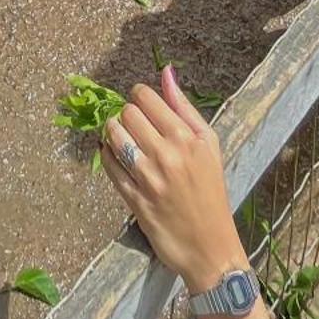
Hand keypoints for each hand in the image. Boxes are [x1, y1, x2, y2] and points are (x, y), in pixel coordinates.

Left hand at [100, 66, 244, 291]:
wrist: (210, 247)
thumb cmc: (211, 191)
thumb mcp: (209, 145)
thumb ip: (184, 106)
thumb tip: (165, 71)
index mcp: (185, 137)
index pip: (144, 97)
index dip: (139, 96)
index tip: (142, 106)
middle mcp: (165, 154)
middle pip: (126, 113)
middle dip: (126, 114)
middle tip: (134, 125)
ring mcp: (148, 178)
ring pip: (113, 136)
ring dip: (113, 132)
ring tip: (123, 138)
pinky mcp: (134, 200)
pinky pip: (108, 166)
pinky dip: (106, 156)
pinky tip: (115, 156)